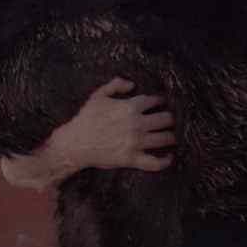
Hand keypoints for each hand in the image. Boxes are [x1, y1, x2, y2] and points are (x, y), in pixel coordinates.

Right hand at [48, 77, 175, 171]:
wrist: (74, 144)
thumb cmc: (86, 119)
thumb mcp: (98, 96)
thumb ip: (115, 85)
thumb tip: (132, 84)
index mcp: (130, 107)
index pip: (155, 101)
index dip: (161, 101)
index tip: (163, 103)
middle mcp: (137, 123)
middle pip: (166, 119)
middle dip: (170, 119)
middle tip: (169, 121)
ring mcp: (136, 142)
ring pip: (165, 138)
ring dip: (171, 136)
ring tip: (172, 136)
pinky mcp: (132, 159)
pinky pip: (155, 162)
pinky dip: (165, 161)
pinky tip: (170, 157)